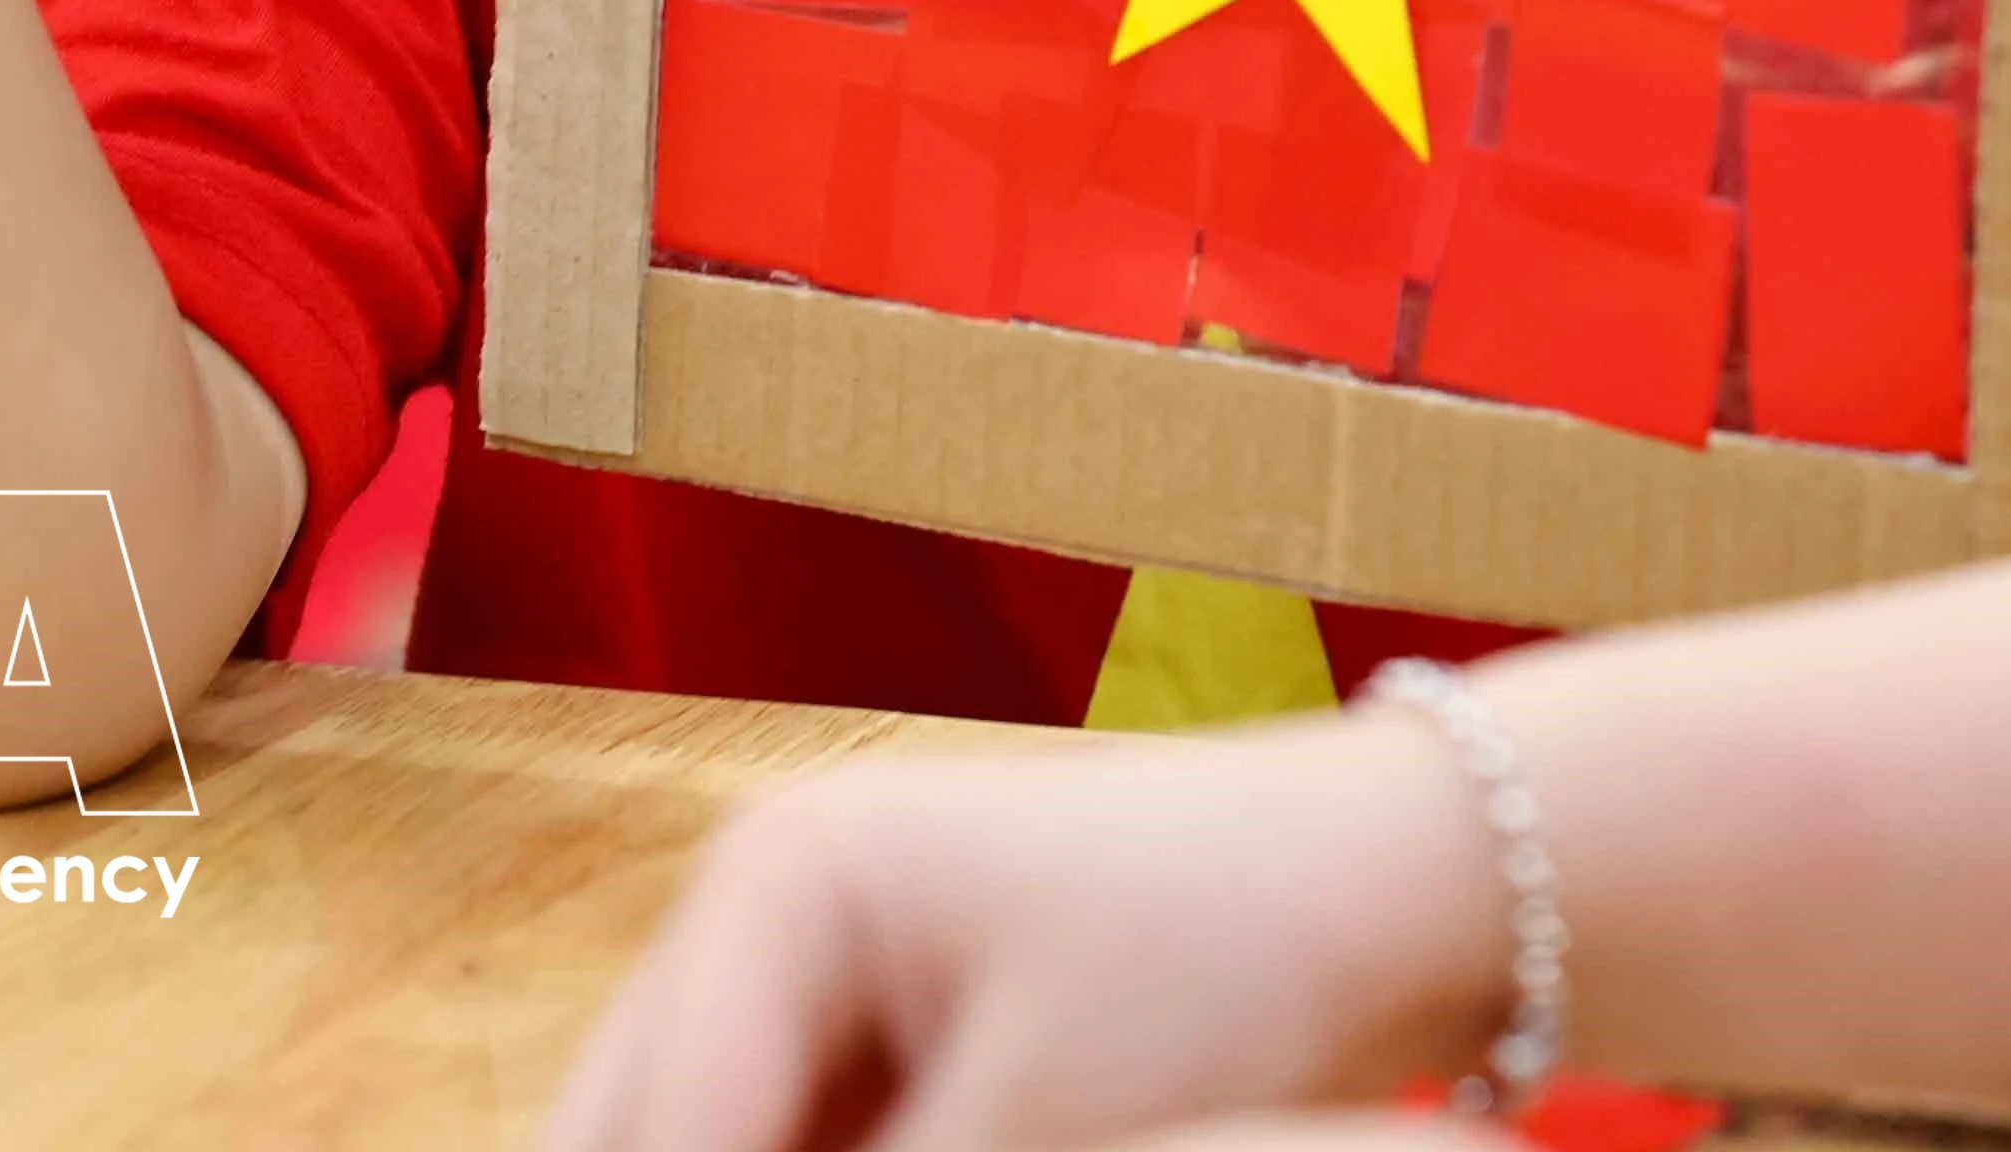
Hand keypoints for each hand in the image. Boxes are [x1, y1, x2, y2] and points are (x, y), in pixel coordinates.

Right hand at [546, 722, 1490, 1151]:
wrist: (1388, 886)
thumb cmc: (1229, 955)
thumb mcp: (1033, 1129)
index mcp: (769, 890)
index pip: (653, 1143)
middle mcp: (750, 920)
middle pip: (622, 1138)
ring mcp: (799, 981)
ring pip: (689, 1141)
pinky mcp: (864, 1049)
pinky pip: (776, 1149)